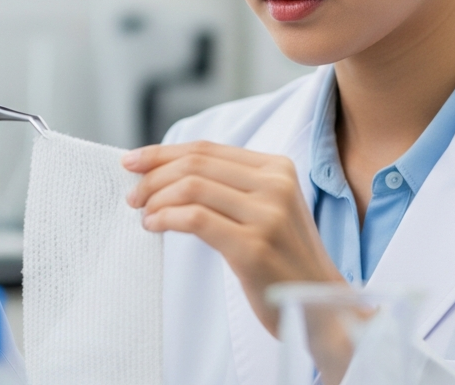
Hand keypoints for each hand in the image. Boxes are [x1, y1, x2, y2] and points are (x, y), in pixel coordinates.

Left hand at [123, 140, 342, 332]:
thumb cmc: (284, 260)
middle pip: (196, 164)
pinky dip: (166, 218)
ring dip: (156, 199)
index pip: (207, 149)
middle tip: (133, 195)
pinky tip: (155, 226)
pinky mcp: (253, 246)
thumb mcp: (267, 209)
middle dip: (154, 176)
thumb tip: (167, 172)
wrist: (321, 306)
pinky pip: (195, 219)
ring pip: (192, 188)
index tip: (132, 161)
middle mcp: (275, 185)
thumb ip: (230, 186)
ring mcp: (267, 215)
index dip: (163, 153)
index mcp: (278, 168)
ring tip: (144, 214)